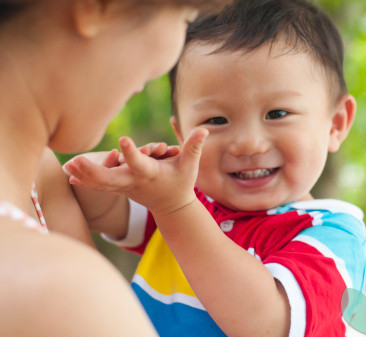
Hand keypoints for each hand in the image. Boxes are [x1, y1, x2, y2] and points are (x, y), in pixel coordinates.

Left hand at [64, 128, 207, 214]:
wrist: (172, 206)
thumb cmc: (181, 183)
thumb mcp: (190, 165)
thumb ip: (194, 147)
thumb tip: (204, 130)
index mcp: (151, 174)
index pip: (140, 163)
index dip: (133, 153)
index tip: (123, 140)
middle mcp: (135, 182)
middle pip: (111, 178)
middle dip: (93, 171)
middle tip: (76, 162)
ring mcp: (125, 187)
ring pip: (101, 183)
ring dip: (84, 175)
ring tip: (68, 167)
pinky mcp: (119, 189)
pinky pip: (99, 187)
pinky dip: (85, 182)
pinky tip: (70, 176)